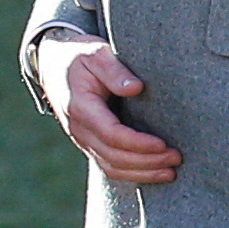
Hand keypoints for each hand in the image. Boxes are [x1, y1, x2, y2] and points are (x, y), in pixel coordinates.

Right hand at [34, 36, 180, 184]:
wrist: (52, 65)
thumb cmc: (78, 57)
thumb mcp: (95, 53)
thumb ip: (114, 70)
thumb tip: (136, 88)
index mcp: (80, 107)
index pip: (111, 134)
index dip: (138, 143)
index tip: (163, 144)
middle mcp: (78, 129)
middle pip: (114, 157)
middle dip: (147, 162)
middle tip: (176, 158)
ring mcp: (82, 139)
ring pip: (111, 167)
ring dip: (142, 173)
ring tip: (170, 172)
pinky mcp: (89, 143)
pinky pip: (109, 166)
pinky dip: (132, 174)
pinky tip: (153, 172)